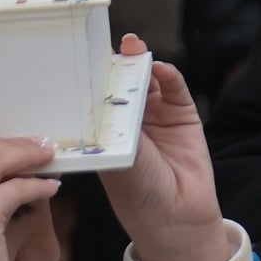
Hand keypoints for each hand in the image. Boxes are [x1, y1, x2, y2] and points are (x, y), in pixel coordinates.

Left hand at [103, 35, 230, 260]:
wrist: (176, 216)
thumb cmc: (136, 193)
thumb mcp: (114, 154)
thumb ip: (113, 119)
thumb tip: (105, 85)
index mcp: (103, 129)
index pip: (93, 94)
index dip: (89, 74)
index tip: (78, 53)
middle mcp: (127, 119)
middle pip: (120, 81)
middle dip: (113, 62)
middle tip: (105, 44)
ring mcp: (156, 116)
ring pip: (147, 80)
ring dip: (139, 63)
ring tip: (132, 49)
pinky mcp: (183, 116)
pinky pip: (176, 89)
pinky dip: (169, 76)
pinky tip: (160, 68)